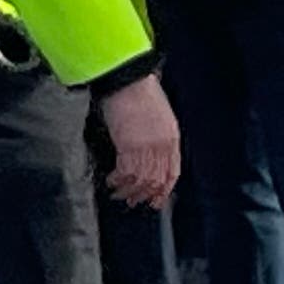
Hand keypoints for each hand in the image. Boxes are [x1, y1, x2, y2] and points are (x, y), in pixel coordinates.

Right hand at [98, 74, 180, 209]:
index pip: (172, 172)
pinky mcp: (129, 145)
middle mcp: (162, 146)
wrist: (129, 81)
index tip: (156, 199)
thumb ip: (160, 136)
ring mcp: (146, 147)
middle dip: (144, 194)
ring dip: (128, 190)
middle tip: (134, 201)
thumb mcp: (160, 116)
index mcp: (172, 139)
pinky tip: (111, 180)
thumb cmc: (142, 93)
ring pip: (140, 179)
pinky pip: (125, 171)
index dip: (163, 189)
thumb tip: (150, 153)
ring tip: (118, 195)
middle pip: (155, 179)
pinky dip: (117, 179)